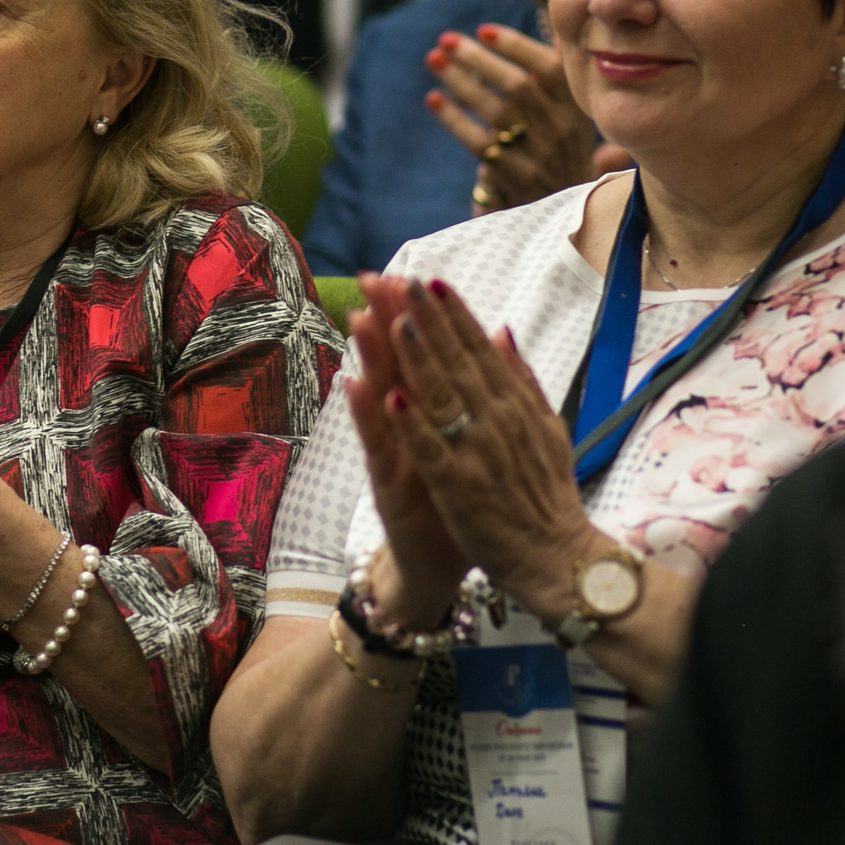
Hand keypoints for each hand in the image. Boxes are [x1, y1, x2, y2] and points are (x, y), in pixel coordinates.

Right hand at [345, 275, 471, 629]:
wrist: (437, 569)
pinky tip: (359, 387)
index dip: (416, 320)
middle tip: (374, 278)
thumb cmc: (454, 508)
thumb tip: (486, 350)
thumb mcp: (461, 451)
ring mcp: (393, 459)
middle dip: (386, 323)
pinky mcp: (388, 489)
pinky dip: (369, 418)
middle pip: (396, 369)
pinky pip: (378, 448)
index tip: (410, 275)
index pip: (424, 361)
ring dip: (369, 359)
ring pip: (380, 402)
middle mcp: (405, 434)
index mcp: (431, 422)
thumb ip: (465, 404)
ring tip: (359, 317)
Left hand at [377, 278, 599, 619]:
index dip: (454, 315)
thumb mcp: (547, 428)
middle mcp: (498, 421)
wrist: (558, 557)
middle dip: (430, 321)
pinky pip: (432, 450)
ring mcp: (478, 453)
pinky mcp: (459, 487)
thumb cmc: (546, 493)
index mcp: (515, 406)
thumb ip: (522, 379)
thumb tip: (503, 330)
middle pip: (458, 363)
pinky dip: (412, 424)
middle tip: (403, 281)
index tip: (431, 281)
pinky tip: (389, 397)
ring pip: (443, 397)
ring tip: (395, 322)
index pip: (480, 350)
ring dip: (419, 359)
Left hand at [425, 26, 613, 211]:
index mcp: (576, 108)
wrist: (563, 216)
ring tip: (433, 60)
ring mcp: (538, 157)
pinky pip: (478, 143)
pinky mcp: (514, 179)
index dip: (516, 46)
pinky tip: (433, 99)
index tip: (483, 30)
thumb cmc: (558, 153)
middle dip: (478, 59)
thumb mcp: (572, 118)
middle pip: (517, 86)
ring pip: (494, 112)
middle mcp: (562, 131)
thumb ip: (560, 80)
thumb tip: (559, 34)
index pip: (550, 69)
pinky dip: (453, 119)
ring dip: (460, 82)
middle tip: (445, 39)